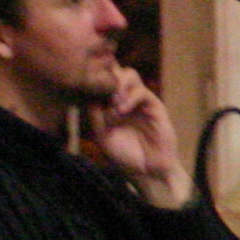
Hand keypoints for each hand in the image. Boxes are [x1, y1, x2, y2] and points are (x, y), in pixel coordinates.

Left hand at [87, 66, 191, 209]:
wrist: (148, 170)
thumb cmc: (126, 154)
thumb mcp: (102, 135)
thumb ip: (96, 114)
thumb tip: (90, 94)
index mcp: (111, 103)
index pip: (102, 80)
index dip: (93, 77)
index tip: (84, 87)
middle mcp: (125, 97)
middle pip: (115, 69)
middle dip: (106, 77)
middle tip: (100, 94)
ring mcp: (140, 100)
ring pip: (129, 74)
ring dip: (118, 85)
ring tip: (113, 103)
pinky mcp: (155, 105)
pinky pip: (141, 91)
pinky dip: (129, 97)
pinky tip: (122, 111)